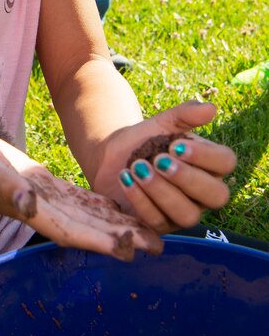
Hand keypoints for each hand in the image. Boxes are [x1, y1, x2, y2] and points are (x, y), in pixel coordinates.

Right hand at [0, 122, 162, 260]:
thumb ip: (6, 187)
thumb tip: (28, 206)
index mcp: (29, 207)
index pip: (72, 229)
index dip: (102, 240)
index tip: (131, 247)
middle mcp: (39, 209)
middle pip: (86, 228)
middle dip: (120, 237)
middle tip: (158, 245)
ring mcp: (41, 199)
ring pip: (85, 216)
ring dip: (115, 225)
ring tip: (147, 232)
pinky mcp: (40, 185)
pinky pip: (74, 200)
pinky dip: (96, 206)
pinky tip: (116, 207)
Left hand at [93, 101, 235, 234]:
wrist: (110, 157)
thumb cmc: (144, 141)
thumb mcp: (161, 124)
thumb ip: (184, 115)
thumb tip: (211, 108)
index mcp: (208, 166)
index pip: (225, 163)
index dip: (206, 156)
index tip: (176, 144)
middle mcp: (201, 194)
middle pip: (215, 196)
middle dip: (188, 178)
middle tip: (160, 159)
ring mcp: (181, 214)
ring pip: (187, 214)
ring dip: (162, 190)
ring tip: (138, 167)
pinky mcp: (158, 226)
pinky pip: (156, 222)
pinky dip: (140, 199)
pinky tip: (126, 179)